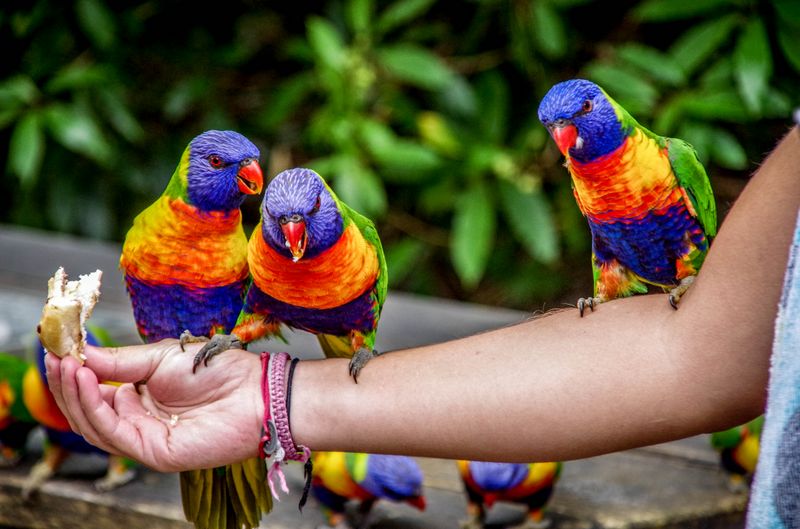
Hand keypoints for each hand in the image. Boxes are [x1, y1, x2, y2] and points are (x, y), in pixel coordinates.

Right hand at [45, 340, 262, 471]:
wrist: (255, 390)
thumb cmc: (217, 370)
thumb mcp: (160, 357)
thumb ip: (118, 362)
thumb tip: (79, 353)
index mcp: (139, 397)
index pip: (94, 391)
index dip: (71, 373)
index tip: (54, 349)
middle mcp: (138, 419)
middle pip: (87, 411)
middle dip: (65, 384)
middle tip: (52, 356)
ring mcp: (144, 438)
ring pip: (94, 424)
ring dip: (74, 394)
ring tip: (66, 365)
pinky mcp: (153, 453)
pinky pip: (112, 433)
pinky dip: (93, 406)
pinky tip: (84, 380)